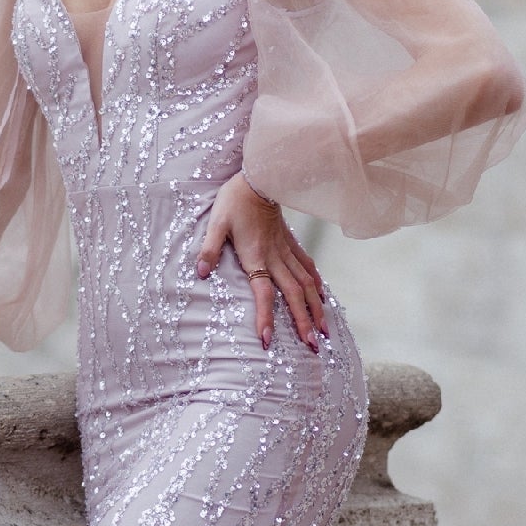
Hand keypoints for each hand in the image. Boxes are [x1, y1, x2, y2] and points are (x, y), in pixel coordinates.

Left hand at [196, 174, 326, 350]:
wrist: (259, 177)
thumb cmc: (235, 201)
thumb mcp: (216, 223)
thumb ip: (210, 249)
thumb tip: (202, 272)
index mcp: (256, 257)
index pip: (263, 294)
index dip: (265, 318)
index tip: (268, 341)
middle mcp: (276, 258)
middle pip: (293, 295)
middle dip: (304, 322)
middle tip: (313, 347)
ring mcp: (287, 251)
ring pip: (307, 285)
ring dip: (316, 309)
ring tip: (324, 331)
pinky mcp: (291, 244)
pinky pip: (308, 267)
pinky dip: (317, 284)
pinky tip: (323, 297)